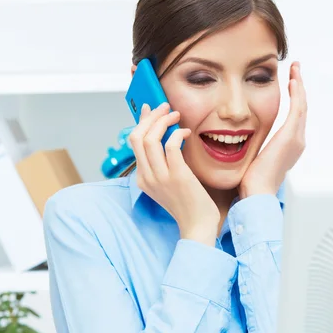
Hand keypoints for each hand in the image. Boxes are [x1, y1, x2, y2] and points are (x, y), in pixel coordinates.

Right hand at [128, 102, 219, 246]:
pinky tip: (186, 133)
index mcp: (142, 178)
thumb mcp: (168, 183)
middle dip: (151, 116)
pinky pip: (171, 146)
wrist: (198, 225)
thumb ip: (163, 163)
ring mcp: (160, 177)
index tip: (150, 108)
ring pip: (150, 138)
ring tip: (176, 115)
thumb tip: (165, 137)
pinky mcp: (177, 176)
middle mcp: (146, 177)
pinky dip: (177, 133)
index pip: (134, 142)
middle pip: (138, 136)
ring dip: (164, 121)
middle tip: (166, 107)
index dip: (142, 121)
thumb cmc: (188, 203)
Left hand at [238, 61, 306, 198]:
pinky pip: (297, 108)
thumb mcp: (255, 158)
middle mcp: (298, 141)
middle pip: (302, 107)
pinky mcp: (290, 136)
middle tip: (295, 70)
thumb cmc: (252, 182)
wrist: (257, 192)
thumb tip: (246, 140)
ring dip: (299, 85)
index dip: (294, 98)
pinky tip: (293, 80)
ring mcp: (296, 138)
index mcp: (290, 146)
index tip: (289, 84)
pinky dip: (296, 93)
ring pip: (302, 105)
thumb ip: (256, 146)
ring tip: (295, 69)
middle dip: (299, 87)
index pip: (295, 116)